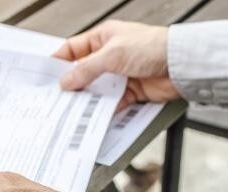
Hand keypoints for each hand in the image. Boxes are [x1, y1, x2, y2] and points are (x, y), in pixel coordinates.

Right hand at [54, 20, 178, 109]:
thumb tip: (66, 81)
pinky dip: (103, 110)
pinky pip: (111, 103)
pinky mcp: (130, 92)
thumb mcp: (112, 55)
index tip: (45, 76)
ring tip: (71, 111)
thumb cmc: (151, 48)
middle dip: (71, 85)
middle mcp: (109, 56)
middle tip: (56, 97)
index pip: (73, 49)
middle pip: (83, 73)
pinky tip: (93, 117)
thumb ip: (86, 69)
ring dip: (86, 100)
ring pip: (96, 90)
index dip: (59, 62)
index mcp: (103, 38)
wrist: (181, 64)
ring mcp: (119, 75)